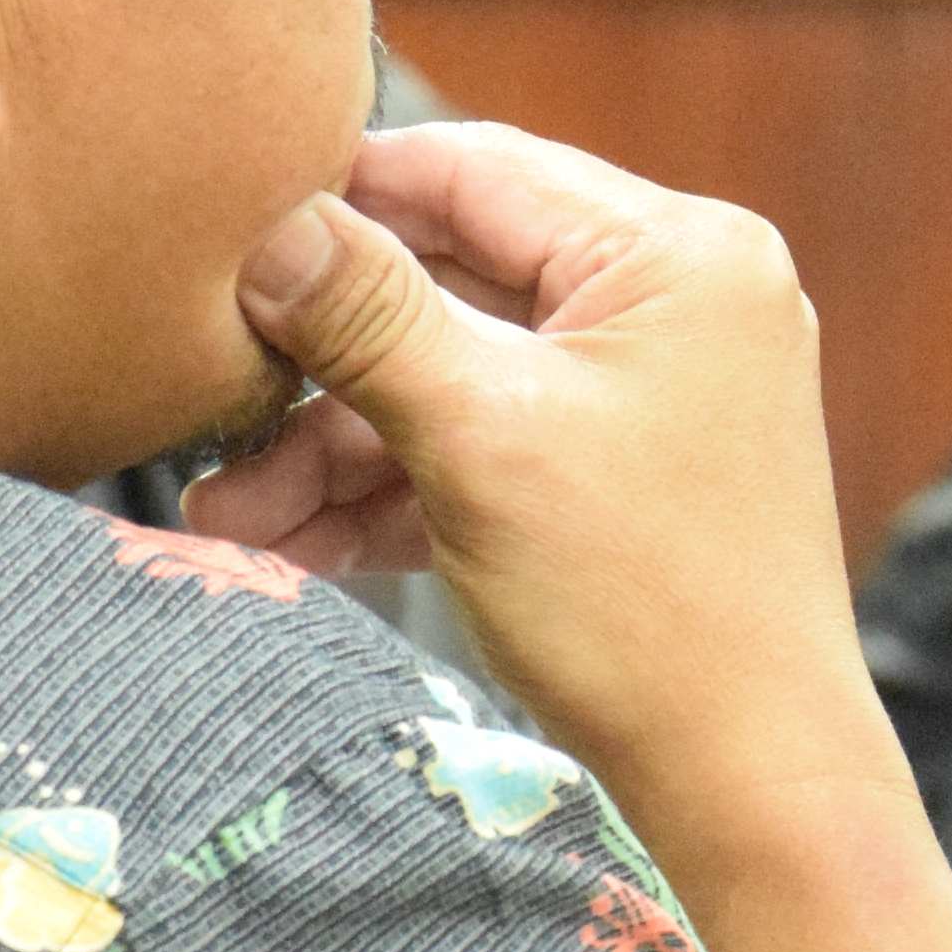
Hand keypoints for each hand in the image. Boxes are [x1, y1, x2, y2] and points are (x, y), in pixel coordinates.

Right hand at [190, 124, 878, 850]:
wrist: (748, 782)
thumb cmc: (644, 604)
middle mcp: (680, 301)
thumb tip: (271, 223)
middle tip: (204, 401)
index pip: (476, 170)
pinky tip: (287, 541)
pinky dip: (393, 491)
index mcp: (679, 254)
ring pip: (456, 378)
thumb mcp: (482, 439)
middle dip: (322, 358)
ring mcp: (655, 391)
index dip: (340, 198)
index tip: (218, 239)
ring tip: (224, 514)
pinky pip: (487, 446)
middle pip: (454, 281)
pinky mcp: (623, 474)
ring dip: (335, 446)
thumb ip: (370, 315)